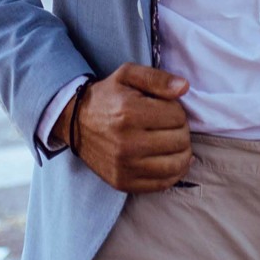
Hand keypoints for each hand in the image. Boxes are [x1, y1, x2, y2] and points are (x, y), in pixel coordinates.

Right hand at [58, 63, 192, 192]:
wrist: (75, 123)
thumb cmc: (107, 97)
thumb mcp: (128, 76)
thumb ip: (157, 78)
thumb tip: (184, 87)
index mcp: (128, 113)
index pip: (177, 116)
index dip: (177, 110)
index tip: (166, 109)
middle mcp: (126, 143)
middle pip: (179, 141)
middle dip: (181, 130)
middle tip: (170, 126)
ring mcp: (124, 166)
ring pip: (175, 165)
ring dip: (182, 153)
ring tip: (174, 143)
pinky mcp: (122, 182)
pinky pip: (162, 184)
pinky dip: (174, 173)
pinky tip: (172, 161)